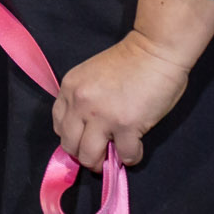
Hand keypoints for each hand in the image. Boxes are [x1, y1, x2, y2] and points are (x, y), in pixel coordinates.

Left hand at [53, 30, 190, 168]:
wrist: (154, 50)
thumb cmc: (128, 61)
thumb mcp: (91, 76)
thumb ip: (84, 99)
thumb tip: (86, 130)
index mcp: (69, 88)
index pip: (58, 125)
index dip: (71, 138)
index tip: (84, 141)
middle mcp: (80, 103)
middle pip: (69, 145)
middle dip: (84, 155)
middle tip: (99, 155)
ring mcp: (102, 115)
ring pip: (89, 156)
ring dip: (101, 163)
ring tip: (113, 158)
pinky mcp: (127, 125)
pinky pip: (124, 156)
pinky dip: (130, 158)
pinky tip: (135, 150)